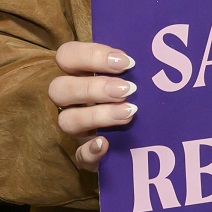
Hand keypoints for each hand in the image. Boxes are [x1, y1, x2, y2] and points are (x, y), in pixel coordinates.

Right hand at [49, 42, 137, 170]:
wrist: (151, 138)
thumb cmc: (142, 94)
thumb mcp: (138, 77)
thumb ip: (135, 66)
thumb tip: (144, 60)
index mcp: (81, 74)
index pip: (68, 55)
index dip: (91, 55)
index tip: (126, 62)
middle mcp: (73, 100)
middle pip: (59, 88)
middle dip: (93, 87)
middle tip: (128, 89)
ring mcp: (77, 129)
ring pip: (67, 120)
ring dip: (97, 115)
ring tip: (130, 112)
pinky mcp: (87, 155)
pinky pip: (79, 155)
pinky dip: (90, 150)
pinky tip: (105, 144)